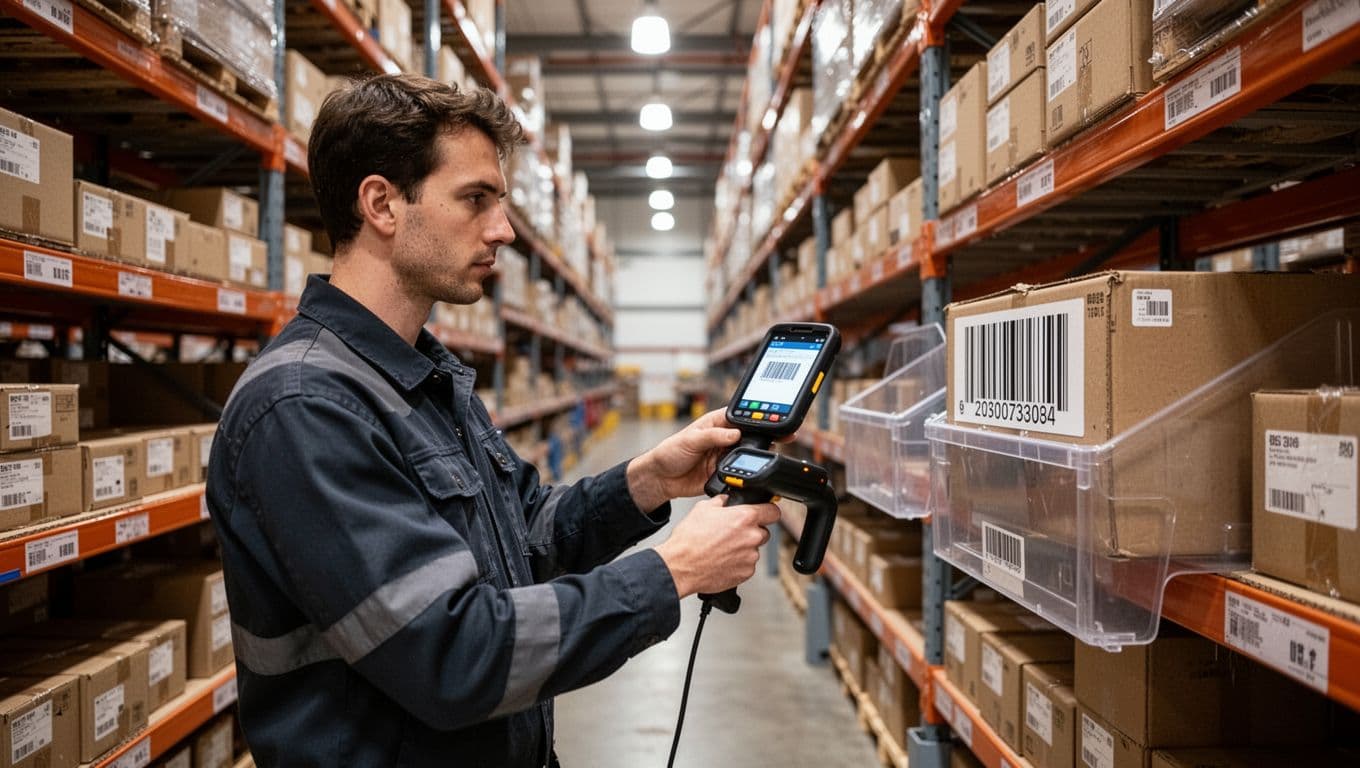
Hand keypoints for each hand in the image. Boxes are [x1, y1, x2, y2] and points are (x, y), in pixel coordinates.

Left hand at [626, 408, 740, 510]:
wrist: (661, 478)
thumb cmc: (670, 451)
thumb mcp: (690, 439)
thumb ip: (713, 436)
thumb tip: (735, 433)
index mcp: (717, 423)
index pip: (739, 416)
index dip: (750, 418)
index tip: (757, 423)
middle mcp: (723, 439)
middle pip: (747, 437)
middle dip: (751, 441)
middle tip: (748, 446)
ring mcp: (725, 456)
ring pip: (744, 456)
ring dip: (744, 459)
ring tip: (735, 460)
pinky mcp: (724, 474)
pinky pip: (737, 475)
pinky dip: (738, 475)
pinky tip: (732, 474)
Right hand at [655, 496, 781, 597]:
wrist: (680, 566)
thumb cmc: (689, 539)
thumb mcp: (703, 508)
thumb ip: (721, 501)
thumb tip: (726, 500)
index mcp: (745, 517)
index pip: (773, 511)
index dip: (768, 510)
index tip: (765, 513)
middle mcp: (752, 537)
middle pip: (763, 531)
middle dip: (751, 531)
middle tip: (732, 533)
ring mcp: (750, 557)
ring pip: (754, 549)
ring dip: (743, 548)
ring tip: (722, 549)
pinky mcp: (746, 573)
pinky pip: (747, 565)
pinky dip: (738, 563)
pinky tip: (722, 560)